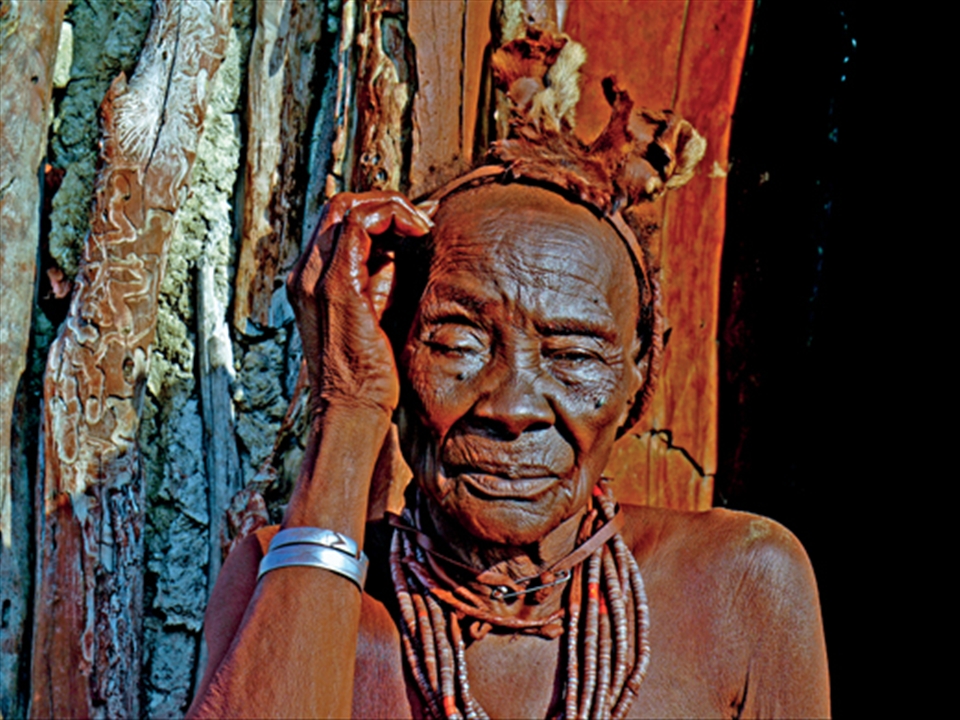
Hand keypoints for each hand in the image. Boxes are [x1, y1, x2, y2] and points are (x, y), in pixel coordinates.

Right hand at [287, 192, 432, 416]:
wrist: (354, 409)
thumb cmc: (370, 370)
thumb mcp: (377, 309)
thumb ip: (381, 275)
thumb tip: (402, 242)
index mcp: (311, 279)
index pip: (338, 222)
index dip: (380, 211)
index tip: (418, 222)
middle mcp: (305, 273)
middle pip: (338, 206)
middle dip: (386, 203)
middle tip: (423, 219)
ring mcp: (314, 277)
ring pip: (346, 206)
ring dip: (391, 205)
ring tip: (422, 225)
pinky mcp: (336, 284)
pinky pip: (359, 223)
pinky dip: (391, 216)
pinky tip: (418, 232)